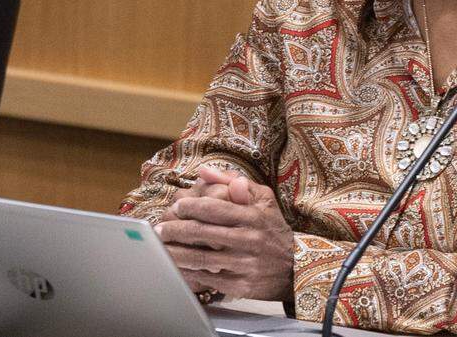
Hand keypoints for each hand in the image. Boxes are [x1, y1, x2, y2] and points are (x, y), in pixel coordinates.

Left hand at [155, 166, 294, 300]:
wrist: (296, 267)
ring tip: (161, 248)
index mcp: (253, 216)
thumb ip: (235, 181)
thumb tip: (205, 171)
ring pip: (202, 258)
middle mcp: (250, 239)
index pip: (214, 208)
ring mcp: (245, 264)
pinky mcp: (242, 285)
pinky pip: (209, 278)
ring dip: (176, 254)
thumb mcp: (263, 199)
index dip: (190, 207)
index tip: (177, 206)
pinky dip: (190, 273)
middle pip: (203, 233)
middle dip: (176, 230)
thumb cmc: (273, 228)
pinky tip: (177, 267)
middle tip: (161, 229)